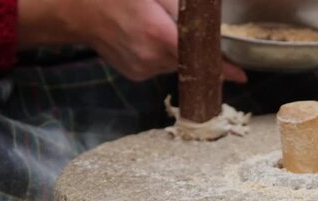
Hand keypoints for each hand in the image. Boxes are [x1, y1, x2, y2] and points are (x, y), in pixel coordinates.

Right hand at [18, 0, 246, 82]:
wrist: (76, 13)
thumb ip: (182, 8)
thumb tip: (206, 22)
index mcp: (158, 34)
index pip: (199, 56)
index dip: (222, 68)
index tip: (240, 75)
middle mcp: (152, 57)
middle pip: (189, 61)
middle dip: (196, 51)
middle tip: (190, 36)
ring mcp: (143, 69)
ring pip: (175, 64)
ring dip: (176, 51)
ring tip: (157, 29)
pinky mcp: (137, 75)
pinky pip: (160, 67)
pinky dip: (161, 56)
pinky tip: (146, 39)